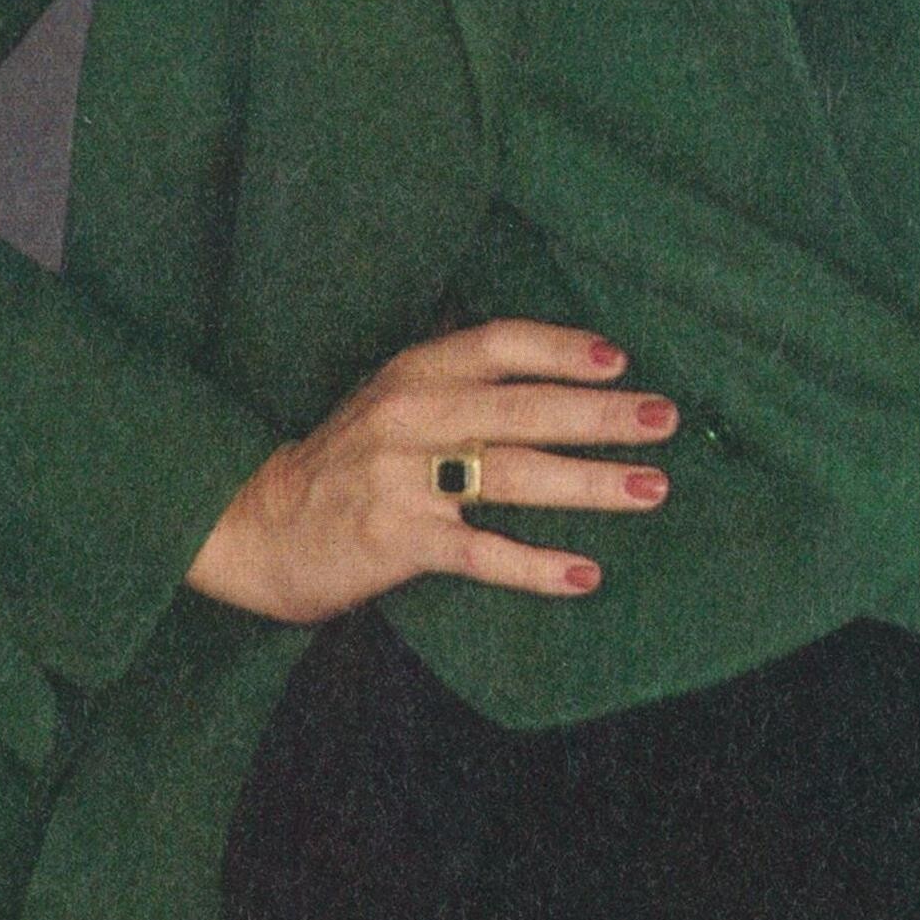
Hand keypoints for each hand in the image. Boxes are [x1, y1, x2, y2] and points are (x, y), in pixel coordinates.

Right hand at [186, 319, 673, 623]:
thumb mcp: (390, 400)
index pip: (497, 344)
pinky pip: (480, 553)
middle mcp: (409, 416)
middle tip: (665, 420)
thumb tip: (551, 367)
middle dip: (602, 414)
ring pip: (513, 475)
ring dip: (591, 482)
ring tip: (651, 487)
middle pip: (524, 408)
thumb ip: (457, 381)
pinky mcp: (396, 539)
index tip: (620, 361)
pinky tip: (584, 574)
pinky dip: (535, 566)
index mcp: (412, 373)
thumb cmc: (343, 463)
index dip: (561, 348)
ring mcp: (402, 478)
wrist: (254, 528)